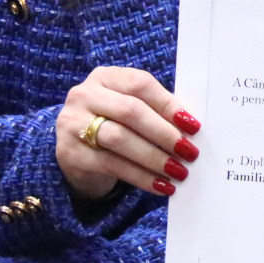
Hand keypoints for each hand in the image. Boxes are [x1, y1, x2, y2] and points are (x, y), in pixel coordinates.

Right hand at [56, 65, 201, 199]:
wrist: (76, 154)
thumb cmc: (113, 126)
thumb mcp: (129, 111)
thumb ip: (156, 111)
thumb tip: (190, 126)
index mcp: (105, 77)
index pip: (140, 84)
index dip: (168, 104)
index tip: (193, 126)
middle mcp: (84, 95)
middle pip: (130, 111)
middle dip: (164, 133)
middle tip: (189, 151)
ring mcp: (72, 123)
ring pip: (119, 138)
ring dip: (154, 157)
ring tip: (178, 171)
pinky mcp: (70, 153)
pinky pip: (111, 165)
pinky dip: (140, 176)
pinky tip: (160, 185)